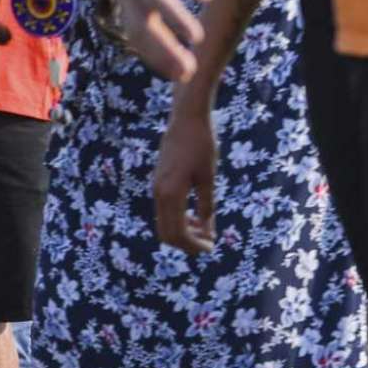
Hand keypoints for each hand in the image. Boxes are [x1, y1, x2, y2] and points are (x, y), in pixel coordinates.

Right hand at [114, 0, 210, 79]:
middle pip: (140, 22)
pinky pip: (135, 29)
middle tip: (188, 71)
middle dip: (163, 49)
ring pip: (134, 31)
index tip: (197, 37)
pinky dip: (151, 49)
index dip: (174, 18)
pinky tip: (170, 64)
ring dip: (157, 56)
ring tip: (183, 74)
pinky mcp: (126, 1)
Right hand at [152, 99, 218, 254]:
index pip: (177, 233)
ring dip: (183, 231)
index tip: (211, 247)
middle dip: (187, 243)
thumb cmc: (202, 145)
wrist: (186, 119)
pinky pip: (165, 210)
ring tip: (205, 230)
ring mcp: (156, 188)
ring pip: (164, 222)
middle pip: (167, 233)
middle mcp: (159, 194)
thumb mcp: (208, 177)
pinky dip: (179, 218)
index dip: (194, 245)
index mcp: (171, 195)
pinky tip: (196, 215)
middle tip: (208, 244)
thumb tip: (207, 228)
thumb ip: (206, 204)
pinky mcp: (159, 182)